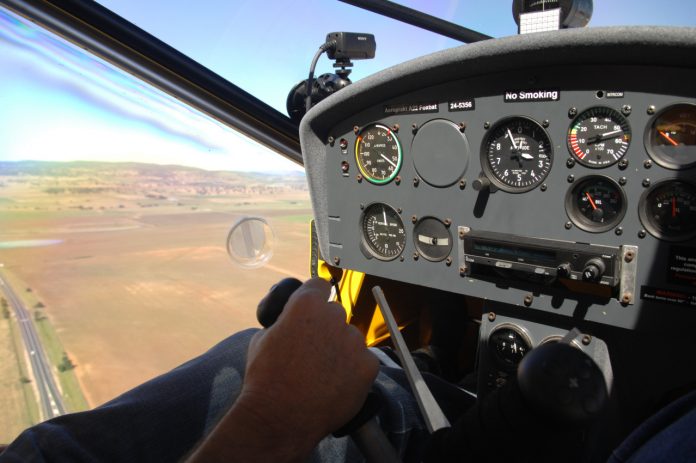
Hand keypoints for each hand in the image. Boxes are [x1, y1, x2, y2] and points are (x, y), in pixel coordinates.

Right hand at [187, 278, 378, 461]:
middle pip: (335, 314)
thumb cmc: (265, 379)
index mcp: (307, 304)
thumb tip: (290, 320)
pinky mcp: (368, 365)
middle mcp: (334, 316)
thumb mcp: (262, 338)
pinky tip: (335, 384)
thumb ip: (284, 321)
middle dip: (326, 327)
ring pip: (350, 338)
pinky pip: (363, 361)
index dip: (314, 296)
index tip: (314, 307)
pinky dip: (353, 370)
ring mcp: (354, 340)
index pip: (319, 285)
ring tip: (322, 373)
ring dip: (340, 349)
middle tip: (312, 350)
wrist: (280, 416)